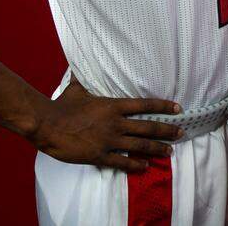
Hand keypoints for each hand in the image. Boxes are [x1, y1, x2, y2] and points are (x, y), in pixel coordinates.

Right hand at [28, 79, 183, 172]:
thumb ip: (86, 77)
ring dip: (157, 149)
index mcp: (113, 105)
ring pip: (140, 145)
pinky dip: (135, 165)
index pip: (145, 105)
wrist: (46, 124)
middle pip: (148, 127)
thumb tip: (83, 61)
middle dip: (167, 130)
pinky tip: (145, 166)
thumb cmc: (62, 105)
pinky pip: (121, 161)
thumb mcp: (78, 88)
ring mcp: (109, 140)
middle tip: (181, 132)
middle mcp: (116, 123)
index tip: (178, 108)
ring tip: (169, 151)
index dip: (163, 106)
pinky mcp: (99, 155)